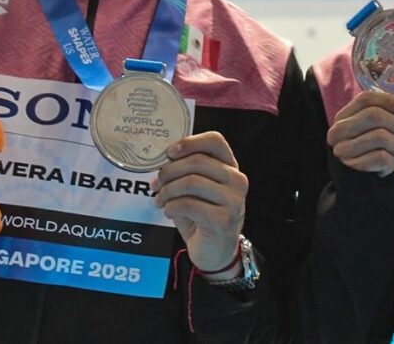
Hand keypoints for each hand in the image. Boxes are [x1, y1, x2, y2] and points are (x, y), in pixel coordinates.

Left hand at [152, 132, 246, 274]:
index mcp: (230, 167)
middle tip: (156, 183)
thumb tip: (163, 160)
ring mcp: (234, 200)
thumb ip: (186, 171)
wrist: (214, 252)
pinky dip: (172, 206)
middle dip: (169, 171)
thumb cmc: (202, 216)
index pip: (215, 141)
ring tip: (160, 200)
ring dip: (167, 191)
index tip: (170, 152)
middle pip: (197, 161)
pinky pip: (189, 204)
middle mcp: (237, 180)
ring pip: (191, 182)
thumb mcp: (195, 190)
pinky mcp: (224, 219)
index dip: (190, 142)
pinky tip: (169, 211)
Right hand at [327, 91, 393, 176]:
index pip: (365, 99)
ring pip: (381, 136)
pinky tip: (386, 167)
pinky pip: (382, 157)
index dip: (389, 101)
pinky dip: (392, 163)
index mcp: (343, 118)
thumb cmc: (368, 153)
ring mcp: (342, 151)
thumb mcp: (371, 130)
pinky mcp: (352, 169)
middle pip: (375, 115)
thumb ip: (383, 114)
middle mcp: (338, 132)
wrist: (358, 189)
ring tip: (393, 155)